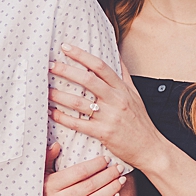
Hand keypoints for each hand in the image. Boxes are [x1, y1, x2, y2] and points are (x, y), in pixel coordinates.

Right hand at [44, 152, 129, 195]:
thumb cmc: (46, 195)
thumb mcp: (43, 176)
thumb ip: (48, 158)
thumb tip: (57, 144)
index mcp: (50, 187)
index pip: (78, 172)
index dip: (95, 165)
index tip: (106, 159)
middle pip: (89, 186)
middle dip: (107, 175)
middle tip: (118, 168)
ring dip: (111, 189)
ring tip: (121, 180)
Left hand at [49, 48, 168, 176]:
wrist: (149, 147)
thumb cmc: (140, 121)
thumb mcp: (135, 94)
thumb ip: (123, 74)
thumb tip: (116, 53)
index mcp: (122, 89)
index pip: (100, 66)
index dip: (82, 55)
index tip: (66, 48)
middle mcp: (116, 100)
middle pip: (87, 80)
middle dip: (66, 71)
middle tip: (49, 65)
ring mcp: (109, 117)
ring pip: (79, 103)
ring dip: (59, 95)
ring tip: (46, 90)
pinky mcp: (103, 133)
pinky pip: (79, 124)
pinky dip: (63, 118)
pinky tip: (51, 113)